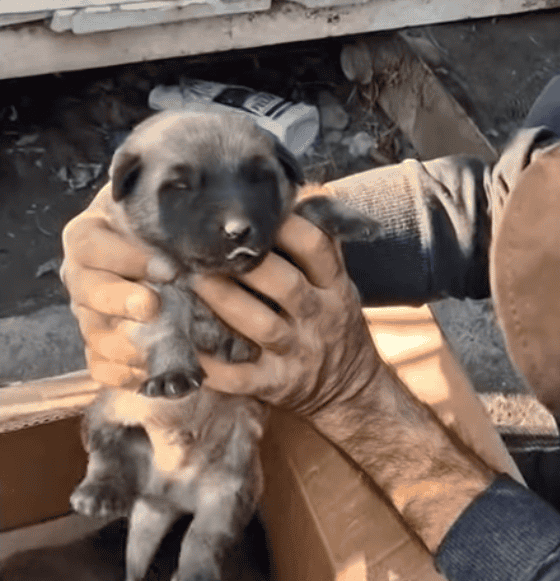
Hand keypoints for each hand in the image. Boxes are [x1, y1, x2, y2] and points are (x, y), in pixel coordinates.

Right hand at [60, 185, 166, 387]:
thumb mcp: (162, 214)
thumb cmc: (164, 232)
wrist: (166, 260)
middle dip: (120, 301)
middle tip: (153, 307)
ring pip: (94, 334)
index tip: (168, 268)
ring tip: (155, 349)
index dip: (125, 258)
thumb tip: (214, 225)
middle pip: (88, 291)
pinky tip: (148, 373)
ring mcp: (88, 315)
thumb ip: (172, 215)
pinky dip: (122, 374)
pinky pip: (100, 367)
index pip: (91, 244)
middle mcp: (82, 277)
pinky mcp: (100, 347)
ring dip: (125, 345)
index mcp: (90, 237)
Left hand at [193, 212, 382, 415]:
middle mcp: (318, 318)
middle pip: (284, 284)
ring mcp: (297, 354)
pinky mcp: (276, 384)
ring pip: (260, 326)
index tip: (254, 210)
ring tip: (191, 279)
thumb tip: (304, 189)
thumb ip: (322, 246)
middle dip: (247, 263)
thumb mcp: (339, 286)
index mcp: (334, 288)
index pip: (316, 248)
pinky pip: (242, 377)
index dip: (287, 225)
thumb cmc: (334, 326)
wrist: (350, 391)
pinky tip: (188, 350)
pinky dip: (214, 368)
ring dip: (225, 301)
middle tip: (206, 244)